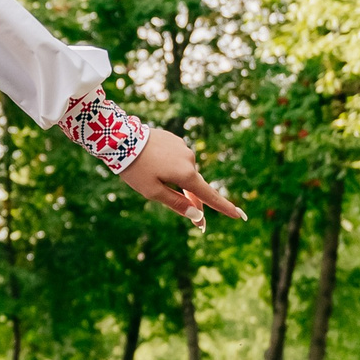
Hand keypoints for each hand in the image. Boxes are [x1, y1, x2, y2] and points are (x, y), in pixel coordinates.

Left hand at [118, 128, 245, 226]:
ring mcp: (183, 148)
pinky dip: (170, 166)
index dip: (223, 207)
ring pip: (184, 172)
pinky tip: (153, 164)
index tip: (238, 215)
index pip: (208, 196)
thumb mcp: (153, 192)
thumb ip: (176, 204)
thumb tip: (197, 216)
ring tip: (151, 176)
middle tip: (194, 221)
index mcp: (186, 174)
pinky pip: (176, 159)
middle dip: (192, 200)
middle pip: (195, 186)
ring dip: (176, 180)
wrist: (121, 138)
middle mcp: (189, 160)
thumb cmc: (135, 169)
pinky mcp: (175, 140)